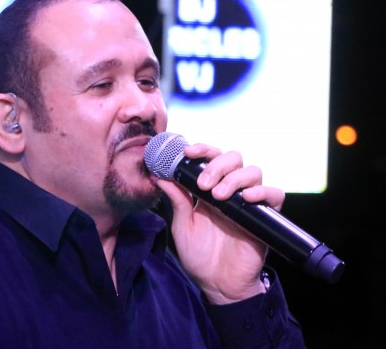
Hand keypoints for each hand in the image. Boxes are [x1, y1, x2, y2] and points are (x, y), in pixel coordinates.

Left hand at [156, 143, 284, 304]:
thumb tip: (159, 176)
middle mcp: (230, 190)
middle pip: (233, 158)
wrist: (217, 284)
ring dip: (234, 178)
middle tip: (203, 185)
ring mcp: (248, 202)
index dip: (202, 149)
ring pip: (253, 171)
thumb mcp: (182, 225)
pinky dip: (262, 192)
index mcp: (209, 189)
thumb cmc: (199, 255)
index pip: (210, 158)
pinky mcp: (265, 217)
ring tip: (219, 197)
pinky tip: (245, 199)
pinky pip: (275, 194)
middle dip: (216, 165)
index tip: (187, 152)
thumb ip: (176, 200)